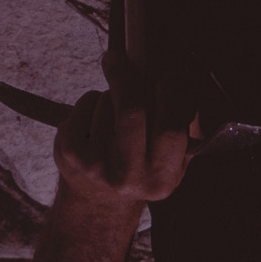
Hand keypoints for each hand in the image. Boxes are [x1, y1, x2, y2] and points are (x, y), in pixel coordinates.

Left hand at [54, 51, 193, 211]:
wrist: (99, 203)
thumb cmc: (141, 170)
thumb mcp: (172, 161)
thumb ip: (185, 127)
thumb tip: (188, 86)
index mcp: (161, 179)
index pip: (170, 129)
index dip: (171, 96)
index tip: (168, 76)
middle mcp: (128, 177)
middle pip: (131, 111)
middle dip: (126, 77)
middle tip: (119, 58)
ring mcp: (96, 166)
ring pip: (105, 102)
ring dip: (109, 96)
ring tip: (112, 117)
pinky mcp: (71, 153)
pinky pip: (84, 104)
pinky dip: (90, 102)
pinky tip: (94, 121)